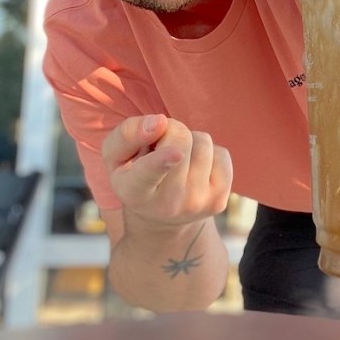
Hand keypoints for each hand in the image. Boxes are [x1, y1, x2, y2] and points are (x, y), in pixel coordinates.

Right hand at [102, 115, 232, 232]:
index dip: (162, 161)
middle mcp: (167, 204)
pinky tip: (195, 168)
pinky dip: (210, 153)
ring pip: (203, 142)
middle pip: (181, 142)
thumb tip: (160, 122)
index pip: (147, 174)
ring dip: (191, 142)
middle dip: (172, 131)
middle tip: (161, 146)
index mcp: (134, 192)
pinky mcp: (218, 201)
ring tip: (178, 160)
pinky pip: (222, 154)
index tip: (176, 154)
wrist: (162, 217)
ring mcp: (195, 205)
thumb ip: (127, 134)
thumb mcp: (116, 156)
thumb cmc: (134, 175)